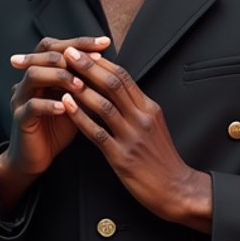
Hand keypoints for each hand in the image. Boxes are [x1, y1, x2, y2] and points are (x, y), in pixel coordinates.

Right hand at [0, 35, 109, 214]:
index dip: (81, 43)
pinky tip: (65, 107)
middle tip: (94, 59)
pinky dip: (49, 105)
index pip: (59, 46)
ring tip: (80, 84)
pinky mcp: (20, 118)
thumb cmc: (59, 127)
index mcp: (44, 71)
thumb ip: (87, 85)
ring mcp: (21, 98)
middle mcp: (29, 80)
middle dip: (71, 54)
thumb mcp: (77, 102)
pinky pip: (32, 106)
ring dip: (59, 76)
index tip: (105, 43)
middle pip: (44, 54)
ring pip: (34, 75)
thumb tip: (113, 69)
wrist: (37, 157)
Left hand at [60, 48, 211, 232]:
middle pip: (114, 84)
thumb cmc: (161, 159)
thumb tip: (116, 89)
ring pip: (104, 105)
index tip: (84, 51)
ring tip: (62, 75)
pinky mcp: (122, 157)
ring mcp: (132, 137)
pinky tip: (66, 106)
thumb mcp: (154, 126)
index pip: (124, 77)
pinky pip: (97, 133)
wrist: (176, 189)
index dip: (102, 62)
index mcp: (149, 108)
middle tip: (69, 52)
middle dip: (89, 66)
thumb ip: (136, 108)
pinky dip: (80, 117)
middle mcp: (142, 118)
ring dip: (81, 87)